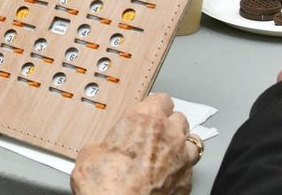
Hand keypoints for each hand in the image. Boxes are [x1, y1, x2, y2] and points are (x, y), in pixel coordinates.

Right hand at [72, 94, 196, 194]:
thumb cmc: (107, 183)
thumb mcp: (90, 153)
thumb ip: (105, 144)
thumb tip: (101, 151)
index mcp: (145, 118)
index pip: (160, 99)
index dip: (153, 105)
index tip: (146, 111)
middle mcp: (169, 134)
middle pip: (178, 118)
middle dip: (168, 124)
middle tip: (153, 133)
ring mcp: (182, 158)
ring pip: (190, 141)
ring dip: (179, 144)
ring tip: (166, 152)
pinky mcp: (187, 182)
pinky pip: (190, 168)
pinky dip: (181, 169)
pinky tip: (168, 174)